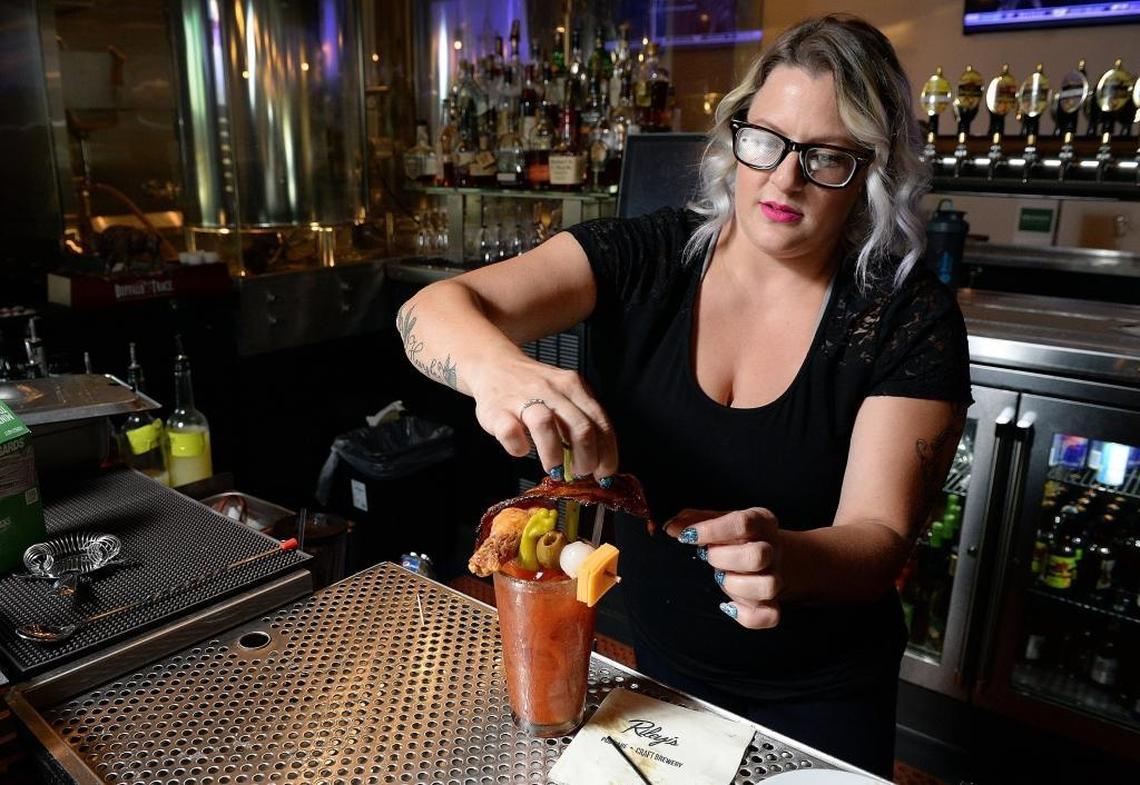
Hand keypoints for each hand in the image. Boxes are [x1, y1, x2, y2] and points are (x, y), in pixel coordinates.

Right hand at [469, 354, 618, 480]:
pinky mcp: (497, 410)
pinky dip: (519, 448)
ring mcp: (522, 398)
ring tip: (554, 468)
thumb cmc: (533, 389)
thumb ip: (580, 421)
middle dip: (586, 459)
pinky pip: (510, 433)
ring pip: (545, 425)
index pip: (600, 423)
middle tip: (580, 473)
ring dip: (554, 455)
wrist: (493, 366)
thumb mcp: (564, 395)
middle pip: (580, 427)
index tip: (605, 474)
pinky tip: (523, 450)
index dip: (607, 454)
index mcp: (573, 386)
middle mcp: (551, 389)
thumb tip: (598, 463)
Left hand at [665, 507, 781, 628]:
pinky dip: (747, 616)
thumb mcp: (720, 520)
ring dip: (736, 586)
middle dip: (723, 559)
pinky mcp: (773, 602)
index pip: (742, 523)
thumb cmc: (737, 535)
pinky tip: (728, 606)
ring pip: (768, 586)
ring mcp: (776, 577)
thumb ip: (696, 520)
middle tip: (707, 556)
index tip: (687, 536)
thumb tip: (672, 527)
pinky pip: (770, 616)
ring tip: (720, 578)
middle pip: (757, 556)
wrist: (770, 552)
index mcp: (762, 522)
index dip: (711, 530)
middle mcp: (773, 549)